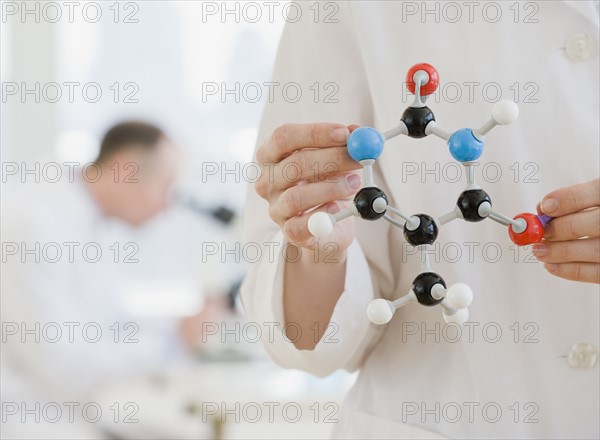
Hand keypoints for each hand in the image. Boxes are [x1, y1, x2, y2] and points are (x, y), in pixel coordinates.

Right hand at [255, 123, 361, 256]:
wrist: (329, 224)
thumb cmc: (326, 184)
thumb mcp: (335, 160)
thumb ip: (344, 145)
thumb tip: (357, 131)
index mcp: (271, 155)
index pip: (284, 137)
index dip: (314, 133)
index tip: (344, 134)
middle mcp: (267, 181)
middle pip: (293, 165)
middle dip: (331, 159)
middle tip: (357, 158)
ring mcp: (275, 208)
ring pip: (296, 197)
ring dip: (331, 188)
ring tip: (354, 183)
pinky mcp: (288, 231)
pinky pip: (301, 225)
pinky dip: (321, 215)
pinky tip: (337, 208)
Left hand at [533, 178, 599, 283]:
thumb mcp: (597, 198)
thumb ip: (575, 200)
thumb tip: (544, 209)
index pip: (598, 191)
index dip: (568, 199)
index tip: (545, 206)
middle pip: (595, 222)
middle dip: (561, 228)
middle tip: (542, 232)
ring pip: (594, 250)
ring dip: (560, 251)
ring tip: (540, 250)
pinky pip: (596, 273)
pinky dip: (570, 270)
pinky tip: (552, 265)